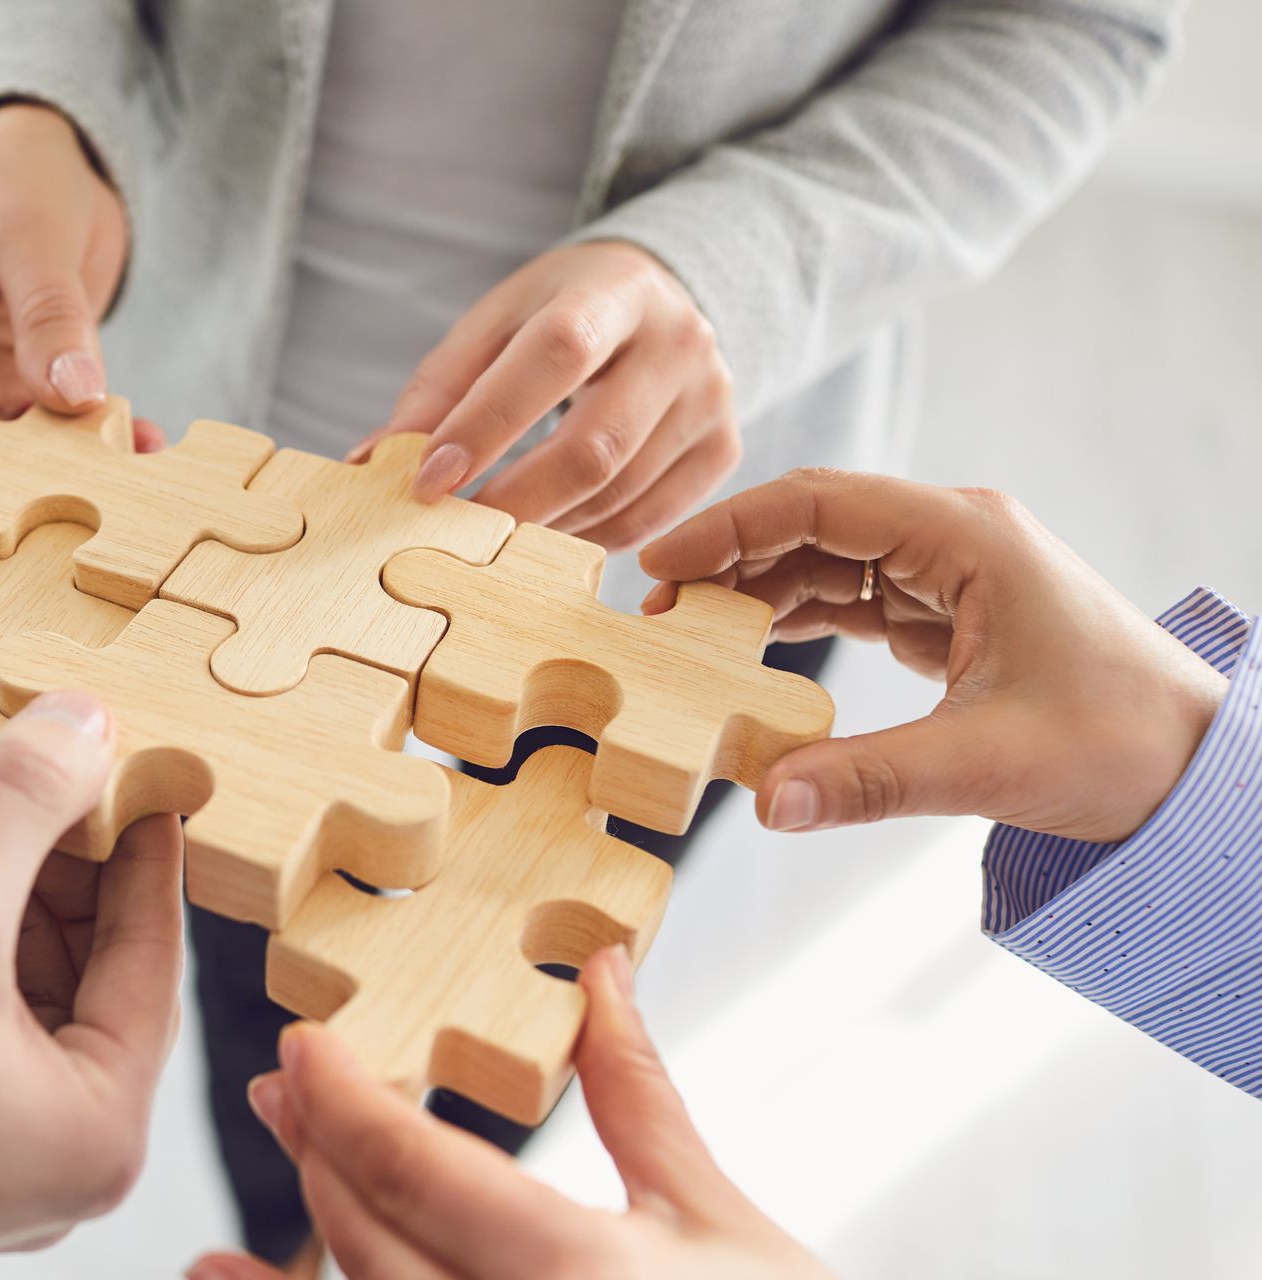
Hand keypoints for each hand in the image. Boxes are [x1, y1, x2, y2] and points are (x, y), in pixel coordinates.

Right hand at [0, 102, 158, 535]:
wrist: (57, 158)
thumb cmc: (14, 174)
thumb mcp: (29, 232)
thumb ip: (47, 313)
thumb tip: (73, 397)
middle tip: (22, 542)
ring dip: (46, 488)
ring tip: (105, 502)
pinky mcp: (32, 394)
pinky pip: (59, 443)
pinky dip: (101, 455)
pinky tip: (148, 449)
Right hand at [0, 693, 184, 1276]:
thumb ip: (19, 806)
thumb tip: (86, 725)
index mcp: (102, 1128)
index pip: (154, 953)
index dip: (146, 844)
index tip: (143, 764)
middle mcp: (64, 1157)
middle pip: (98, 971)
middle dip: (71, 865)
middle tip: (59, 767)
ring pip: (32, 988)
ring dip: (12, 895)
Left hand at [187, 950, 825, 1279]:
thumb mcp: (717, 1216)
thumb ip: (638, 1094)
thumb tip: (600, 971)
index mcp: (577, 1271)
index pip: (416, 1171)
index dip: (342, 1100)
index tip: (302, 1043)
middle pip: (368, 1239)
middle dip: (314, 1156)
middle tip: (282, 1089)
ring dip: (295, 1268)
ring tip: (238, 1235)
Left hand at [357, 241, 740, 549]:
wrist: (662, 299)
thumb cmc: (562, 311)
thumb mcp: (496, 322)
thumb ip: (438, 388)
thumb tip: (374, 461)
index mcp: (614, 292)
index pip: (556, 355)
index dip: (489, 422)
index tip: (430, 480)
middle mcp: (678, 342)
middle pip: (596, 444)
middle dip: (516, 501)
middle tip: (454, 533)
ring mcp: (711, 399)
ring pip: (620, 492)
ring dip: (544, 527)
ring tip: (490, 534)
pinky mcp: (723, 449)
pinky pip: (649, 519)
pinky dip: (586, 538)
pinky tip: (547, 530)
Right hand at [638, 469, 1229, 841]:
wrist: (1201, 771)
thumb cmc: (1125, 744)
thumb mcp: (989, 763)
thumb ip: (869, 779)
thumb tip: (766, 802)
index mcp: (969, 537)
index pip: (820, 504)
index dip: (729, 528)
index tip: (658, 561)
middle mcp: (957, 537)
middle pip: (814, 522)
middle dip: (730, 556)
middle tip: (654, 606)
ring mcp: (954, 572)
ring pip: (829, 558)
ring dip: (758, 588)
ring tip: (687, 629)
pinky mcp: (951, 614)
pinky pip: (854, 598)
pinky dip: (798, 617)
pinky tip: (750, 643)